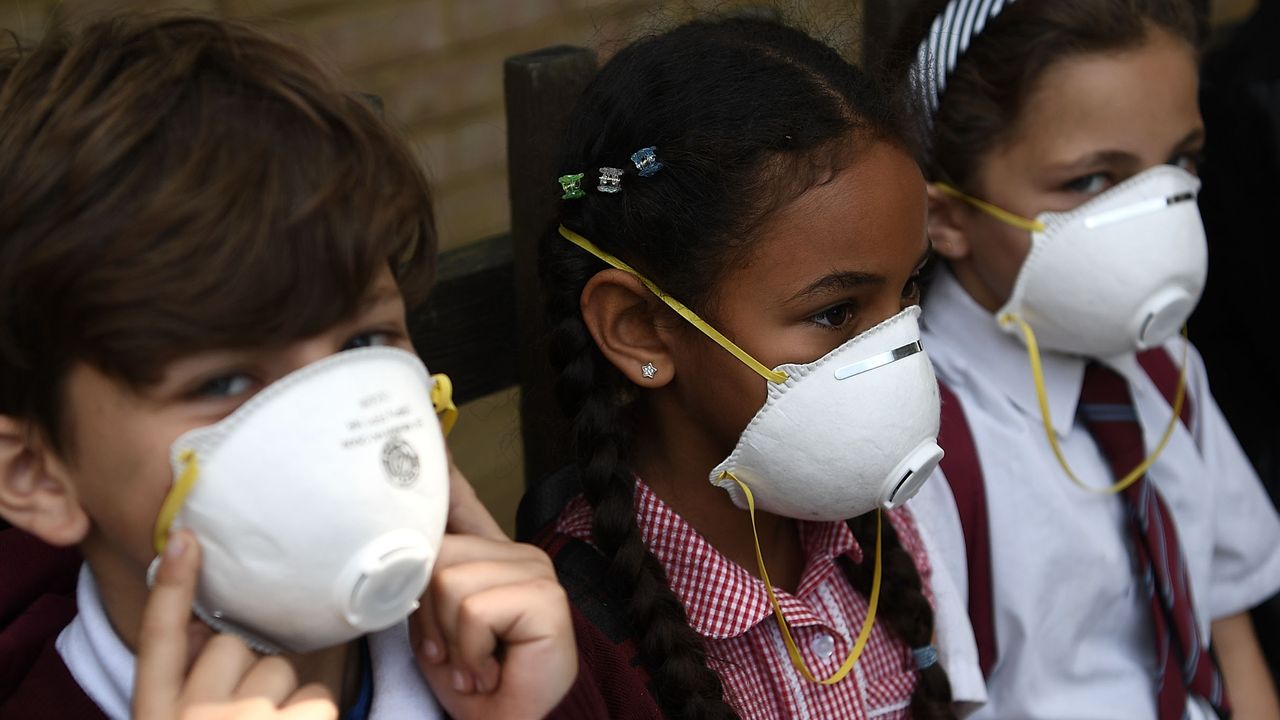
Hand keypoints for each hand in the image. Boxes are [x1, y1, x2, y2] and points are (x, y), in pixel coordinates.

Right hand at [133, 530, 338, 719]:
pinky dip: (313, 713)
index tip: (185, 538)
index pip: (157, 639)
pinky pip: (317, 694)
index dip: (171, 586)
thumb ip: (184, 685)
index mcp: (153, 714)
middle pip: (231, 646)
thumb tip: (200, 630)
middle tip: (244, 715)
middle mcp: (192, 717)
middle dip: (244, 669)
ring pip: (278, 668)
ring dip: (281, 694)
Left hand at [410, 464, 576, 719]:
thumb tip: (402, 522)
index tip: (427, 430)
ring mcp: (538, 573)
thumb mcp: (434, 623)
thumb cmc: (471, 683)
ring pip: (450, 581)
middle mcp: (520, 553)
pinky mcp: (546, 599)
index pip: (462, 499)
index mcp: (492, 554)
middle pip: (438, 553)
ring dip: (448, 640)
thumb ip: (428, 573)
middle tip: (451, 653)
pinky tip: (489, 669)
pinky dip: (468, 652)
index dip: (441, 468)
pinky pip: (473, 610)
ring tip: (471, 664)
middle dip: (427, 614)